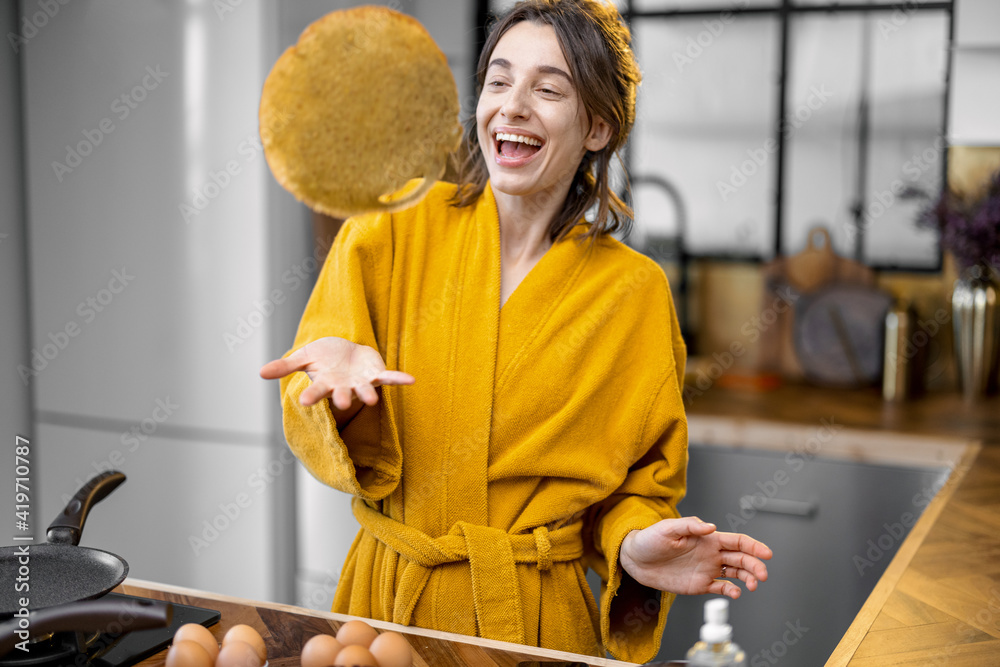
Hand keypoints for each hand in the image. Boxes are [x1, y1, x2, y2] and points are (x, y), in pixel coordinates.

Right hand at [259, 336, 413, 408]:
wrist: (345, 351)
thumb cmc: (324, 357)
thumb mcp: (304, 357)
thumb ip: (286, 366)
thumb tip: (260, 372)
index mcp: (325, 383)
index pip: (316, 391)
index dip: (311, 395)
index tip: (303, 401)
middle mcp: (344, 387)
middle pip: (342, 395)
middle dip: (343, 398)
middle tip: (343, 403)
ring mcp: (361, 383)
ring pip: (365, 390)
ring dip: (368, 394)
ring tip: (371, 400)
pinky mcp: (376, 375)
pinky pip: (389, 378)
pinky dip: (399, 380)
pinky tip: (411, 380)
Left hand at [619, 516, 771, 599]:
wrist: (635, 559)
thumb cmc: (650, 539)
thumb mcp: (668, 528)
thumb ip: (690, 526)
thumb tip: (711, 527)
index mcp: (707, 539)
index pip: (737, 541)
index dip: (754, 546)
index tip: (766, 554)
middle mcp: (711, 554)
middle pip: (741, 559)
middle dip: (755, 566)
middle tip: (762, 575)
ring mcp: (707, 570)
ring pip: (736, 574)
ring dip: (748, 579)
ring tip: (752, 586)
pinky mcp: (700, 584)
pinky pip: (720, 588)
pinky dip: (731, 592)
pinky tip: (735, 593)